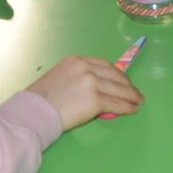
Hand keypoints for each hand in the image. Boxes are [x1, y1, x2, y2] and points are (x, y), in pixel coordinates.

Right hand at [26, 56, 143, 129]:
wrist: (34, 112)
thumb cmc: (41, 100)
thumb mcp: (59, 78)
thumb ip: (77, 79)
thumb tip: (93, 90)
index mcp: (77, 61)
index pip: (104, 65)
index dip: (117, 74)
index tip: (124, 80)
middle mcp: (86, 67)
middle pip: (114, 75)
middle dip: (127, 84)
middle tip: (135, 92)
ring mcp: (92, 82)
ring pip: (118, 89)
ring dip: (131, 95)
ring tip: (138, 101)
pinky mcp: (95, 99)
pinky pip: (116, 103)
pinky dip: (127, 107)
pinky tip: (132, 109)